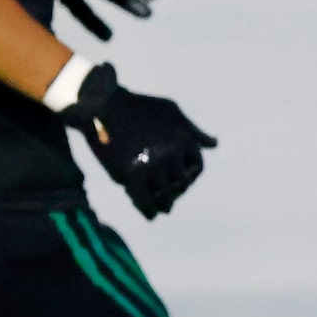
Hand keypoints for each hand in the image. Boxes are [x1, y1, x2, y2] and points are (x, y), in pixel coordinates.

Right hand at [61, 63, 215, 218]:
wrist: (103, 102)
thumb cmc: (137, 106)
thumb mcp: (172, 111)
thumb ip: (193, 130)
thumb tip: (213, 145)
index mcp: (184, 137)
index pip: (197, 167)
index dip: (189, 177)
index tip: (181, 182)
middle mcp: (172, 152)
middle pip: (181, 183)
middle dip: (175, 191)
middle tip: (169, 199)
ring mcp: (154, 163)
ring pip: (164, 194)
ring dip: (164, 204)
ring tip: (161, 208)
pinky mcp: (132, 172)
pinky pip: (145, 200)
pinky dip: (148, 210)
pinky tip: (149, 214)